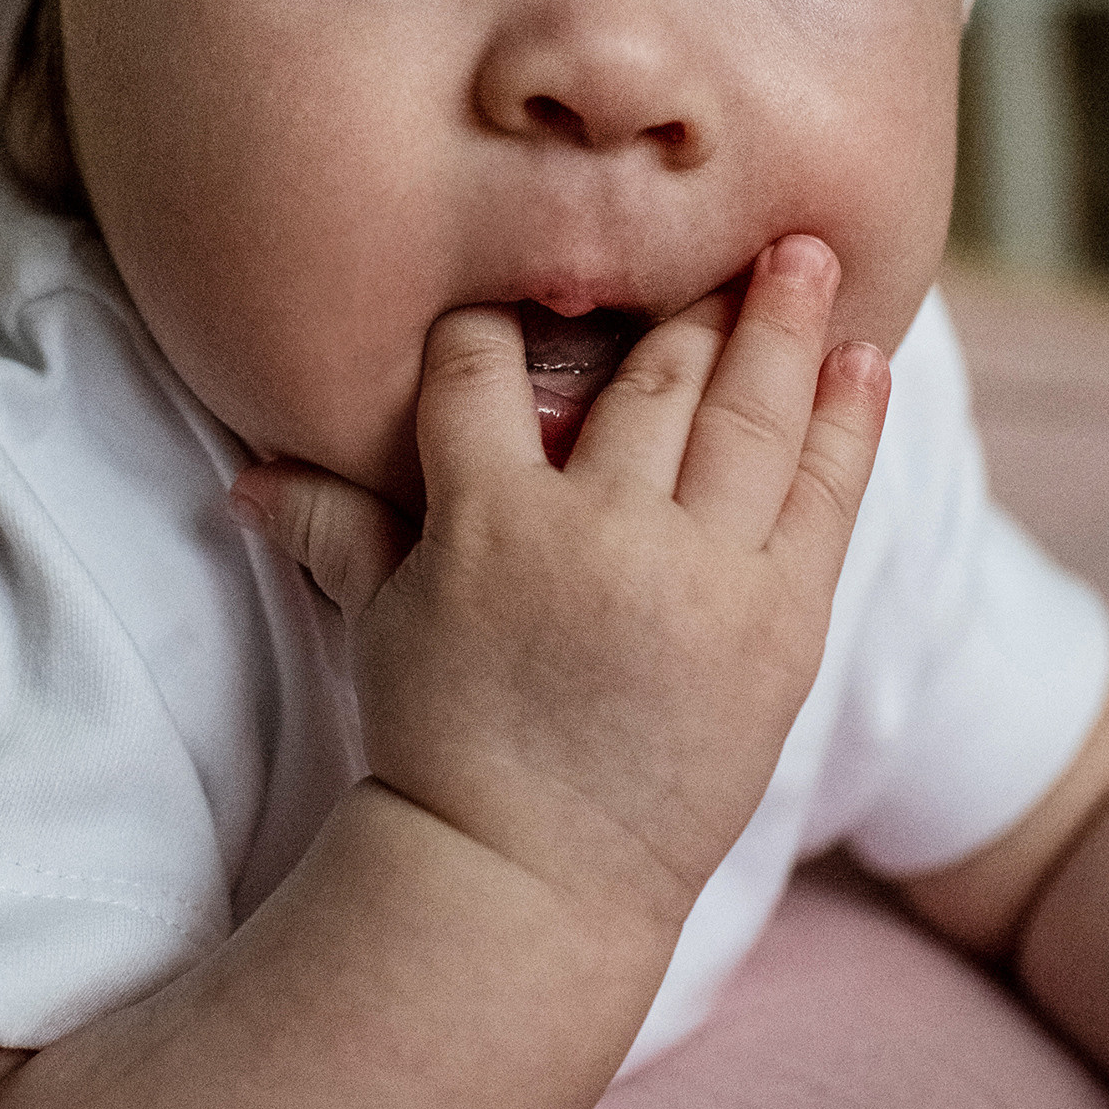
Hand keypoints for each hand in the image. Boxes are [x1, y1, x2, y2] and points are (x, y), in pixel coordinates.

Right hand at [231, 237, 889, 940]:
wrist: (532, 881)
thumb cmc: (447, 745)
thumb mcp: (387, 626)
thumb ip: (338, 529)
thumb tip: (244, 475)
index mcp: (491, 520)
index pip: (485, 370)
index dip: (495, 321)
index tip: (529, 283)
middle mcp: (604, 531)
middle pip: (650, 373)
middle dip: (685, 291)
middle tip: (724, 227)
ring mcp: (703, 575)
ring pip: (748, 412)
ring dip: (782, 322)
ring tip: (812, 252)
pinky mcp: (779, 623)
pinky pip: (824, 497)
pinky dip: (847, 421)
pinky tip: (865, 360)